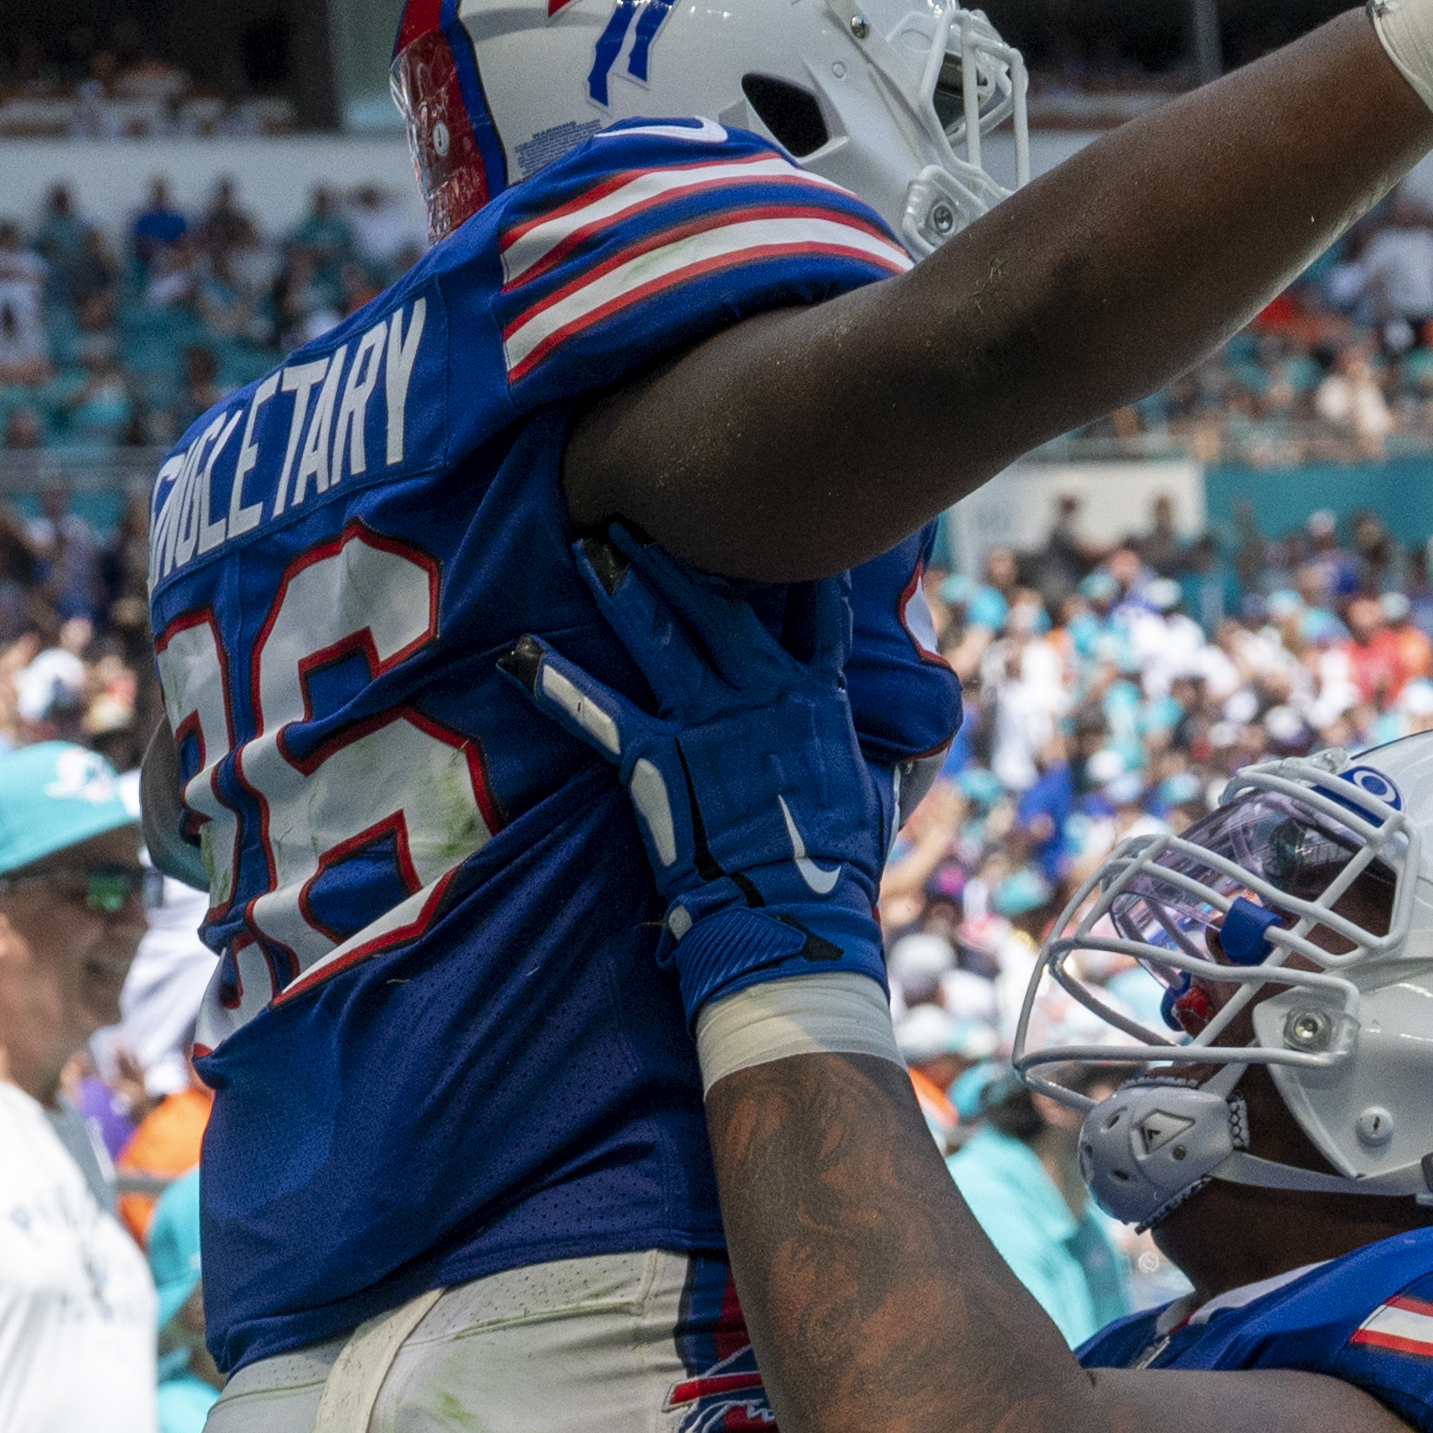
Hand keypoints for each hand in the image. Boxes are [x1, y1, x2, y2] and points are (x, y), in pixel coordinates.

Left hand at [505, 527, 889, 1009]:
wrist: (794, 917)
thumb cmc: (839, 870)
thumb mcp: (880, 799)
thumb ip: (890, 757)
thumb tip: (913, 746)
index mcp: (820, 698)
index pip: (815, 613)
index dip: (796, 565)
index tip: (776, 518)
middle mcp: (764, 693)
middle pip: (719, 605)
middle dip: (681, 556)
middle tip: (644, 515)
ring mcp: (709, 722)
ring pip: (661, 635)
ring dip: (623, 588)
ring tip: (590, 545)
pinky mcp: (659, 759)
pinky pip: (599, 712)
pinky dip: (556, 684)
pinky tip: (519, 654)